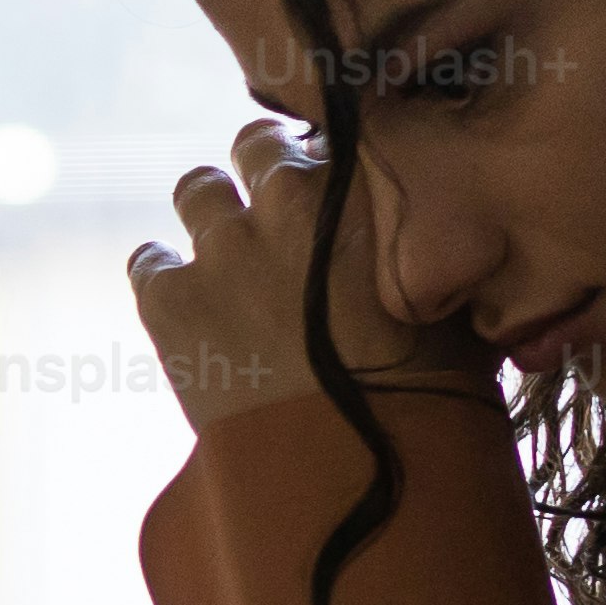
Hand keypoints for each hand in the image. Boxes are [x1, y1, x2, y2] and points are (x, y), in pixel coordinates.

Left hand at [129, 113, 488, 430]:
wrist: (357, 467)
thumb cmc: (427, 397)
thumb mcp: (456, 309)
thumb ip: (434, 257)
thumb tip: (447, 248)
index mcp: (362, 186)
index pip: (326, 137)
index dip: (321, 168)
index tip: (325, 200)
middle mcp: (288, 197)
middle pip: (256, 147)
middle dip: (262, 178)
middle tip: (275, 227)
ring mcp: (223, 245)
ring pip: (197, 189)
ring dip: (212, 218)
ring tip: (231, 266)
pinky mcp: (170, 297)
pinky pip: (149, 259)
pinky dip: (165, 277)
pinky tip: (189, 308)